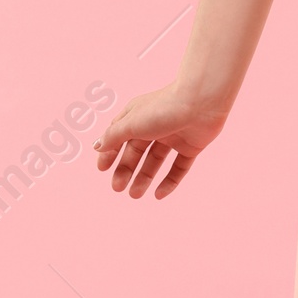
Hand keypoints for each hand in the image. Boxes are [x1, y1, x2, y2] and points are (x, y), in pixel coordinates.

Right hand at [94, 86, 229, 198]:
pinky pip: (179, 167)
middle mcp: (154, 125)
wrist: (201, 102)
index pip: (119, 136)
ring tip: (134, 195)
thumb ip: (113, 137)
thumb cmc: (163, 108)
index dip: (110, 152)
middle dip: (126, 170)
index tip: (102, 169)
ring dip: (144, 178)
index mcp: (137, 115)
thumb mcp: (132, 124)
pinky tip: (158, 195)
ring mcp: (173, 136)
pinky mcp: (191, 146)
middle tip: (117, 188)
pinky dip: (170, 181)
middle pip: (136, 151)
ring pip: (155, 161)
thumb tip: (97, 146)